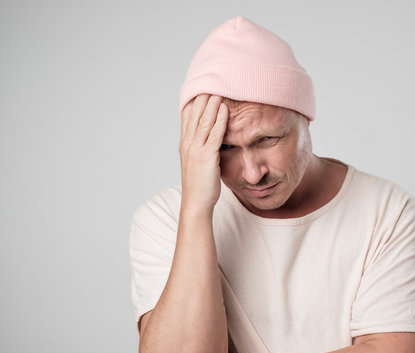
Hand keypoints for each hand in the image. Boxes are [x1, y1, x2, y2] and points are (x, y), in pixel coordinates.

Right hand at [179, 94, 228, 212]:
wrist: (196, 203)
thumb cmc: (200, 185)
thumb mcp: (199, 162)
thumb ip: (202, 148)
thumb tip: (211, 138)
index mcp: (185, 144)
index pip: (187, 117)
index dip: (194, 101)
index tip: (202, 88)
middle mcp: (187, 144)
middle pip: (195, 115)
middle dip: (203, 98)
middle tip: (212, 82)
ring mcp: (196, 149)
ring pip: (204, 121)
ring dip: (212, 105)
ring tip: (219, 90)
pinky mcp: (206, 157)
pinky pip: (214, 135)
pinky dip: (220, 120)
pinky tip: (225, 110)